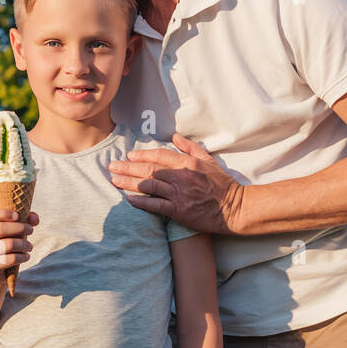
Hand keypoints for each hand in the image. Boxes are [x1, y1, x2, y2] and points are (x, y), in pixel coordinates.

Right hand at [0, 207, 36, 283]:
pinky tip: (26, 256)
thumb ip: (27, 219)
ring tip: (29, 246)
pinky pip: (10, 259)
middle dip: (20, 228)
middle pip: (1, 228)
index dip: (4, 213)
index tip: (17, 216)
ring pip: (8, 244)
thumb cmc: (8, 242)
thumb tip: (34, 219)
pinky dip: (22, 257)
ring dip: (24, 244)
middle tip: (31, 230)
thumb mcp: (17, 228)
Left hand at [108, 133, 244, 235]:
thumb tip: (175, 136)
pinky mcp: (179, 211)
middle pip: (149, 169)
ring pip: (149, 186)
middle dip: (128, 167)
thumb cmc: (222, 185)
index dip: (141, 155)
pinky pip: (156, 205)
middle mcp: (181, 177)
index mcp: (188, 163)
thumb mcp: (209, 161)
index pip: (159, 156)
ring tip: (114, 180)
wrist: (234, 208)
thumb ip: (191, 148)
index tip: (129, 155)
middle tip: (112, 166)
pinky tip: (129, 199)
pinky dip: (141, 202)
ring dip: (129, 183)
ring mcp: (180, 194)